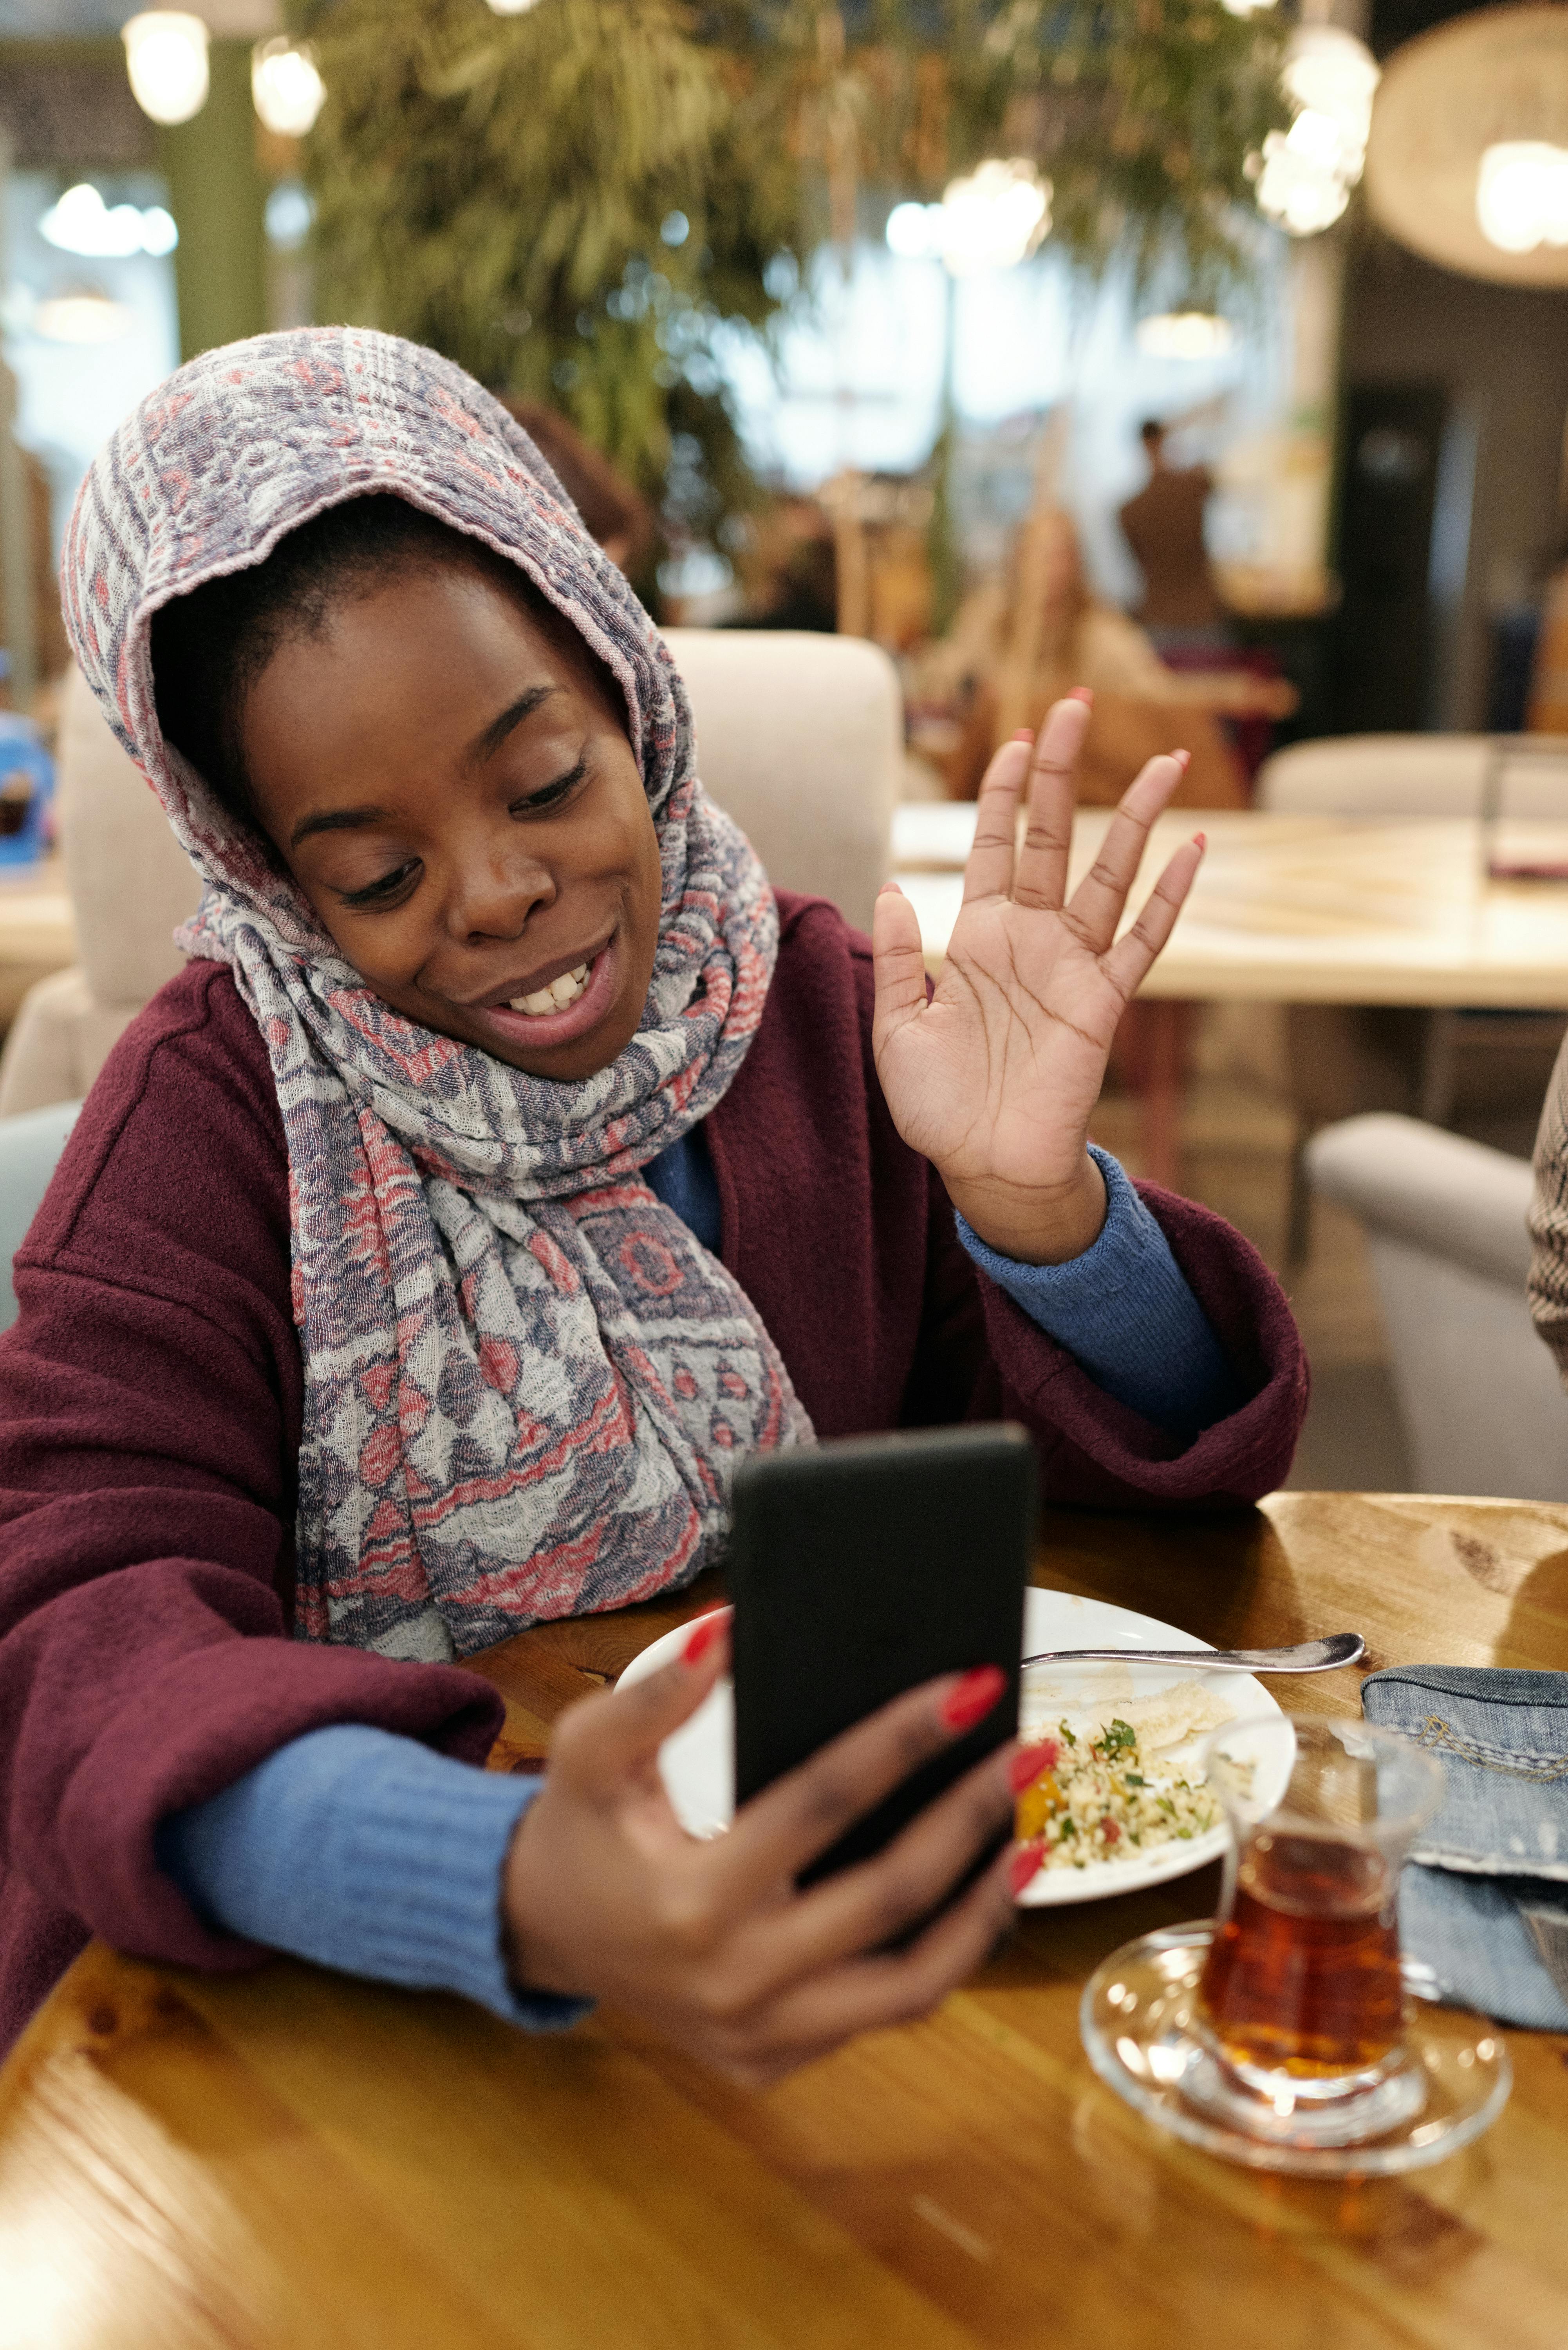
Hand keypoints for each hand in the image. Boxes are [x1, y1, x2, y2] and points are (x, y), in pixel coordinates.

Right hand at [502, 1615, 1019, 2086]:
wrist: (543, 1932)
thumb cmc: (577, 1828)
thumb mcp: (589, 1752)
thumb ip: (655, 1695)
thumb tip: (730, 1629)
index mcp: (690, 1900)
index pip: (823, 1804)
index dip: (901, 1740)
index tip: (971, 1688)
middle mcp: (733, 1981)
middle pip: (887, 1896)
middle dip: (971, 1816)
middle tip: (1030, 1751)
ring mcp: (760, 2034)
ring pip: (911, 1983)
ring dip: (985, 1906)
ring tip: (1034, 1835)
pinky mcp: (775, 2060)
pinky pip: (884, 2012)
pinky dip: (945, 1955)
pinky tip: (980, 1894)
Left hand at [871, 693, 1203, 1263]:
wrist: (982, 1167)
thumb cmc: (939, 1104)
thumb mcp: (898, 1027)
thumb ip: (899, 958)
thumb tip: (892, 890)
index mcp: (976, 938)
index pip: (992, 845)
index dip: (1001, 793)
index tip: (1012, 740)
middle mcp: (1030, 940)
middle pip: (1051, 838)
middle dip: (1060, 772)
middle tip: (1073, 705)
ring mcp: (1072, 967)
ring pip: (1110, 874)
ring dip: (1134, 817)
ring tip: (1161, 760)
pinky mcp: (1105, 1002)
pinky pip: (1144, 940)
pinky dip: (1170, 895)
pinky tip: (1192, 847)